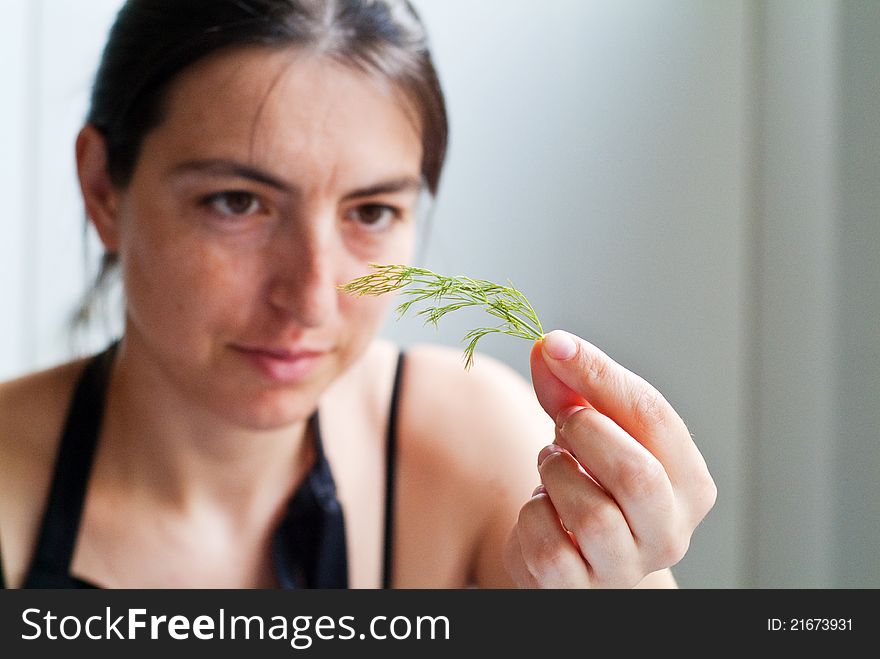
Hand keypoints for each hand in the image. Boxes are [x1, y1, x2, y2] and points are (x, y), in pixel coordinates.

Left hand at [503, 330, 715, 587]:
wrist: (575, 558)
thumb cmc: (592, 484)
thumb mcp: (591, 432)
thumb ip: (573, 390)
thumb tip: (548, 346)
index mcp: (691, 485)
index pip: (655, 419)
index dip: (600, 374)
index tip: (554, 344)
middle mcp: (671, 533)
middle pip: (636, 473)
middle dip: (584, 432)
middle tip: (564, 423)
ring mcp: (627, 568)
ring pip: (590, 513)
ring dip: (554, 474)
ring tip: (554, 469)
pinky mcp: (578, 590)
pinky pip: (547, 542)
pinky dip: (532, 514)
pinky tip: (542, 510)